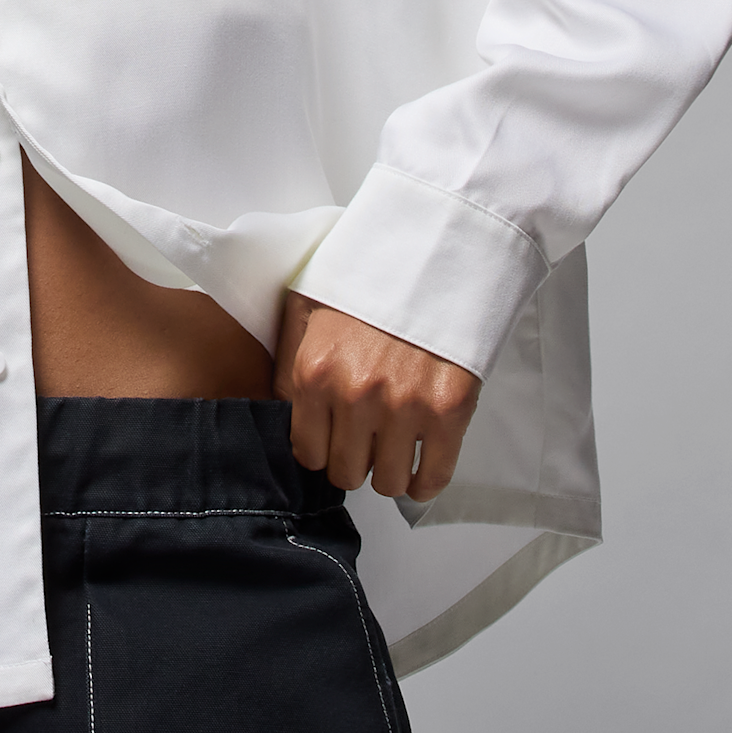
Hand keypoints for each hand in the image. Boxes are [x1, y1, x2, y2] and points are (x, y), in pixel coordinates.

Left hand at [275, 293, 479, 502]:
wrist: (432, 251)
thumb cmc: (365, 278)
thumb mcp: (305, 307)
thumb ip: (288, 365)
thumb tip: (282, 415)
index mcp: (316, 372)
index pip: (307, 452)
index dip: (320, 449)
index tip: (331, 441)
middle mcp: (357, 395)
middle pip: (346, 473)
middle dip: (352, 462)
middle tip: (363, 442)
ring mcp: (405, 405)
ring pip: (388, 482)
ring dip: (388, 471)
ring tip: (391, 448)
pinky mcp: (449, 409)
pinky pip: (433, 476)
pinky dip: (425, 481)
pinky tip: (420, 468)